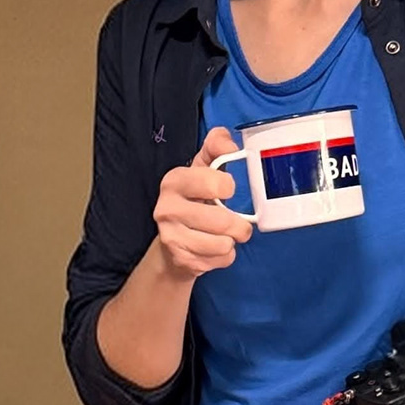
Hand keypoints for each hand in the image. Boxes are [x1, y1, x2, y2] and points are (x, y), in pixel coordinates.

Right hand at [152, 129, 252, 279]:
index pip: (213, 183)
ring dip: (232, 241)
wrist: (174, 244)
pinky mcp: (181, 260)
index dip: (228, 187)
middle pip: (222, 221)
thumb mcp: (203, 169)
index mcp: (174, 180)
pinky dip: (225, 256)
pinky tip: (213, 249)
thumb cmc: (195, 200)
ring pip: (223, 243)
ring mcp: (171, 237)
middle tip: (235, 222)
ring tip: (223, 235)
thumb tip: (230, 145)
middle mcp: (166, 208)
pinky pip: (221, 259)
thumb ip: (216, 147)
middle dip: (238, 224)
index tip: (227, 190)